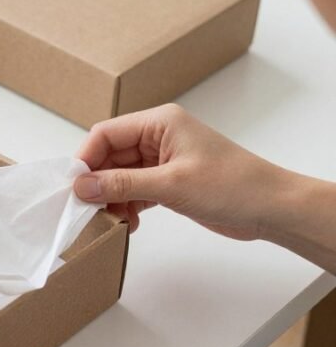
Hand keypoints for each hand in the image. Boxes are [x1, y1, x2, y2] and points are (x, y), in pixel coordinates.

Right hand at [73, 103, 286, 238]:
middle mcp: (158, 137)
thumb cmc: (232, 186)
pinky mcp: (168, 182)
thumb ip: (122, 184)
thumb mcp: (170, 184)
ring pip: (120, 176)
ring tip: (114, 220)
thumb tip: (81, 186)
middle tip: (88, 209)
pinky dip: (128, 206)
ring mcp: (163, 160)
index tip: (73, 187)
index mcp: (159, 122)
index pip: (106, 134)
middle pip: (109, 156)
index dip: (85, 158)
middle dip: (98, 183)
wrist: (271, 209)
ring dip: (112, 198)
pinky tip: (129, 224)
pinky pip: (134, 191)